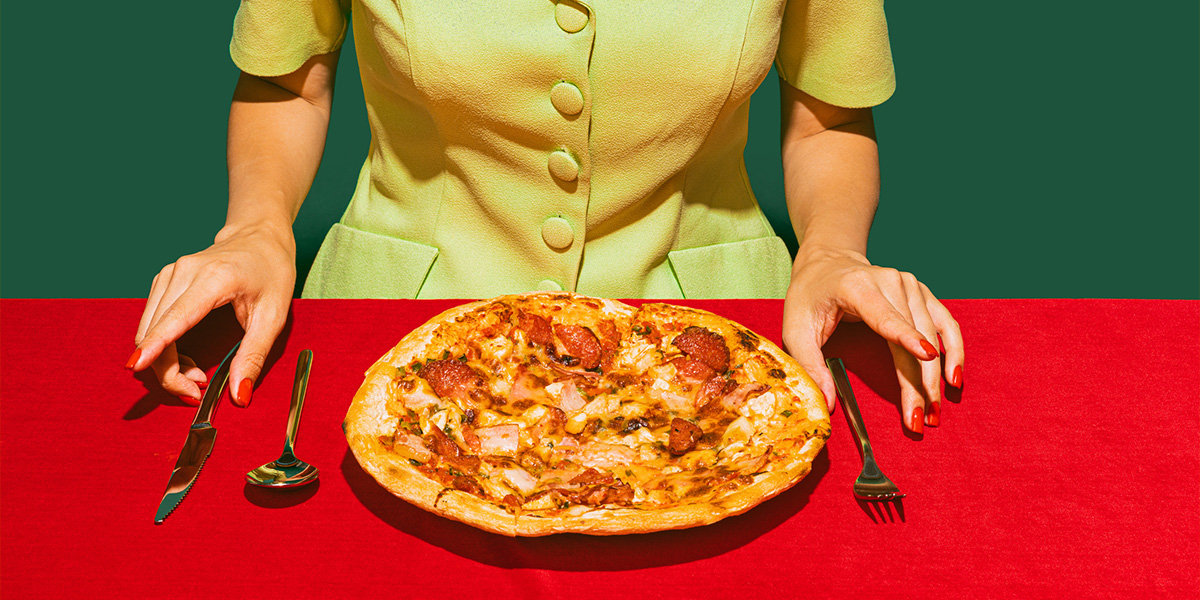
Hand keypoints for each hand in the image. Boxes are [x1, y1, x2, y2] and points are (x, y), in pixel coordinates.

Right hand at [126, 223, 296, 406]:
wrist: (260, 237)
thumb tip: (240, 395)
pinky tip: (185, 356)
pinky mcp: (163, 280)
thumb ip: (254, 356)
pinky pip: (151, 322)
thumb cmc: (271, 271)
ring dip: (164, 361)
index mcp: (214, 279)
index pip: (176, 317)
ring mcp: (169, 274)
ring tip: (198, 373)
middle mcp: (184, 272)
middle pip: (155, 331)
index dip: (155, 345)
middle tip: (196, 391)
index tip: (136, 365)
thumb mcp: (274, 317)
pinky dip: (161, 346)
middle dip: (167, 370)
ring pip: (148, 330)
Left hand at [782, 244, 963, 432]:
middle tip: (920, 419)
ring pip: (933, 335)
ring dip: (937, 376)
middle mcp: (890, 281)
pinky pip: (945, 324)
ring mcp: (910, 285)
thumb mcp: (795, 329)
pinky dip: (954, 351)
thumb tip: (828, 404)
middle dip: (919, 382)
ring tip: (934, 411)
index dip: (907, 337)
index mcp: (857, 287)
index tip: (927, 357)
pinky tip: (954, 378)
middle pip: (914, 336)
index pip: (886, 316)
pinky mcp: (922, 292)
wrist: (827, 263)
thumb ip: (809, 365)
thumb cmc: (810, 296)